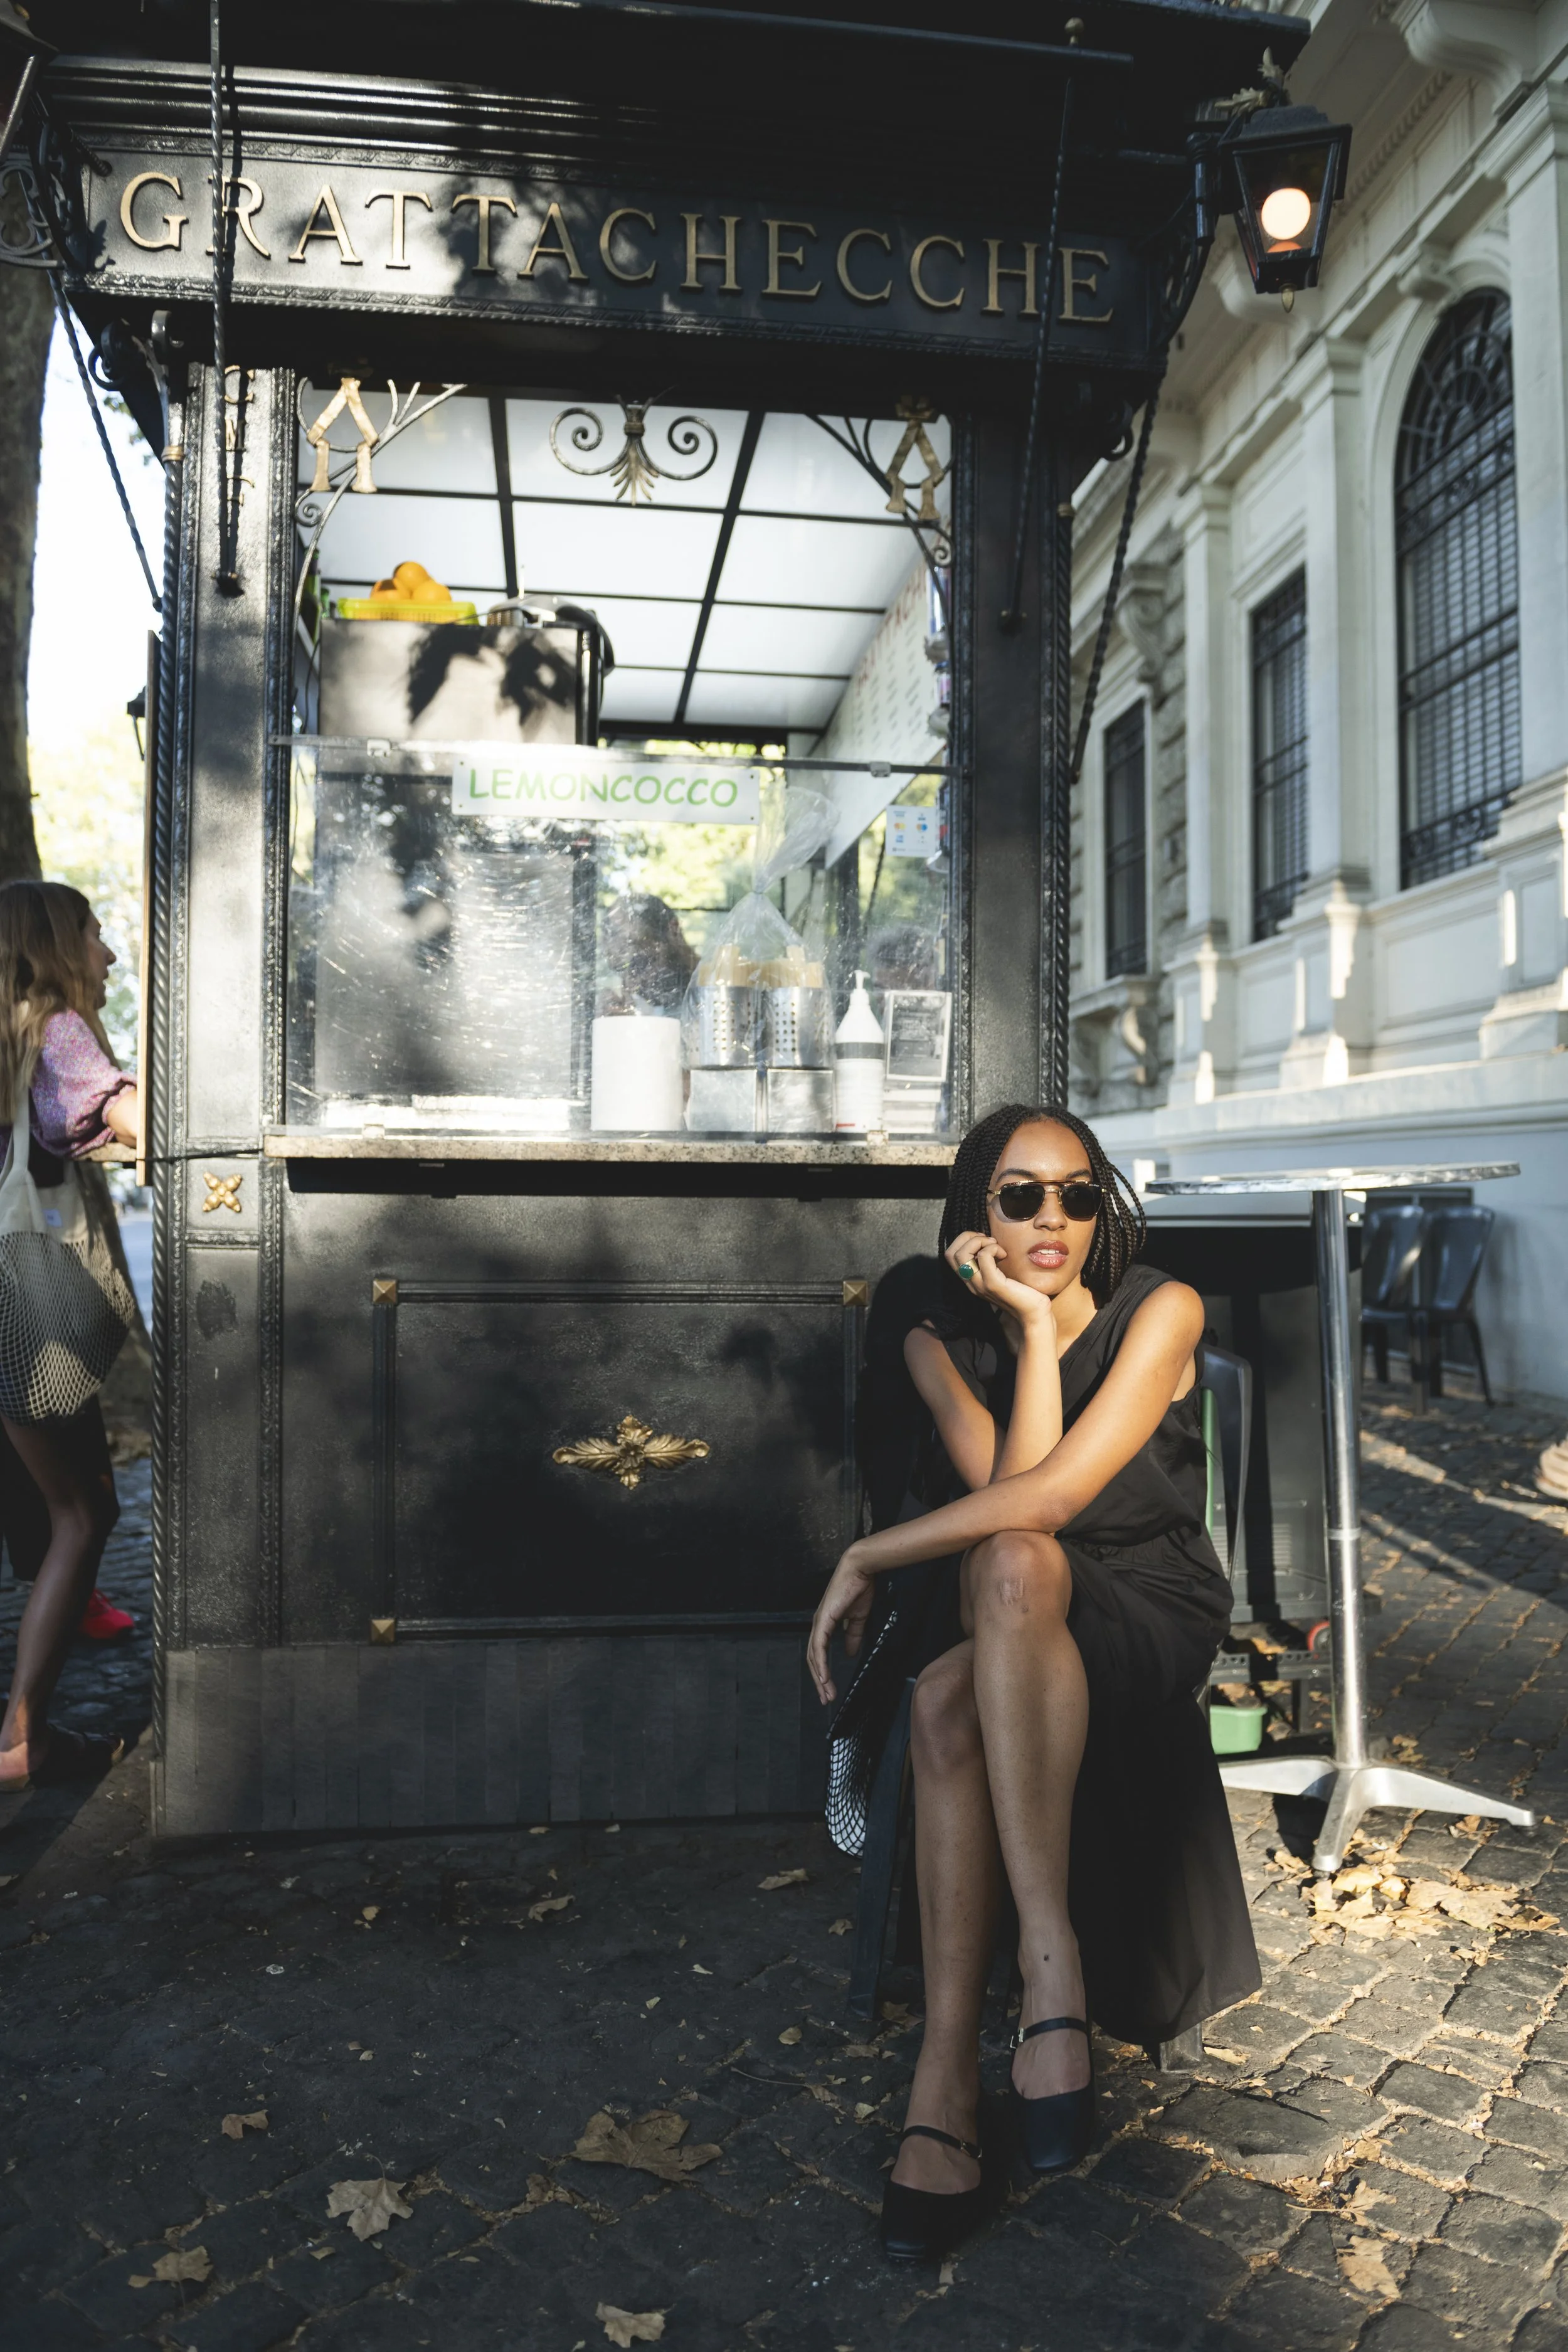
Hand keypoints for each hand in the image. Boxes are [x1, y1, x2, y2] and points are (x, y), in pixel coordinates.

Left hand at [806, 1544, 877, 1705]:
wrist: (860, 1570)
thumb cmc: (858, 1589)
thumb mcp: (857, 1618)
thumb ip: (852, 1636)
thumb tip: (849, 1653)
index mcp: (825, 1624)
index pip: (819, 1654)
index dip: (822, 1672)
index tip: (829, 1688)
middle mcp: (818, 1625)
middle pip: (812, 1659)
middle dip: (819, 1681)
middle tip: (826, 1698)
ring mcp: (818, 1623)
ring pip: (813, 1657)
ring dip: (820, 1677)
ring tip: (827, 1693)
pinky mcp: (823, 1620)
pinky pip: (818, 1647)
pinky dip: (821, 1664)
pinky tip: (825, 1677)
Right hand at [944, 1230, 1054, 1330]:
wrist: (1033, 1313)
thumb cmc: (1021, 1291)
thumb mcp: (1000, 1274)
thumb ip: (991, 1262)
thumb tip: (990, 1240)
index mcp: (971, 1280)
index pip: (951, 1255)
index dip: (965, 1240)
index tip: (985, 1241)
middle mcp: (971, 1283)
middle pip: (951, 1253)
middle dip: (968, 1237)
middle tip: (989, 1241)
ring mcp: (980, 1284)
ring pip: (961, 1254)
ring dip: (979, 1241)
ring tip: (995, 1247)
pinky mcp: (993, 1284)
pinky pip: (983, 1257)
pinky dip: (992, 1248)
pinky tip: (1004, 1254)